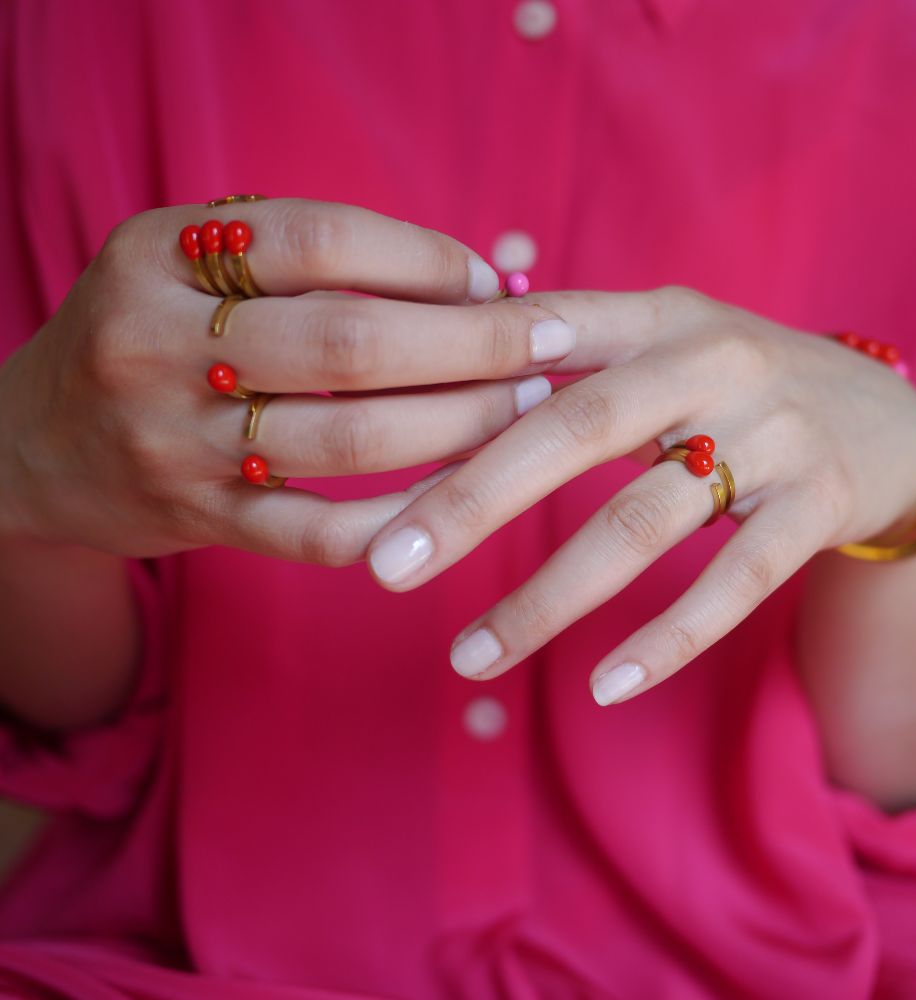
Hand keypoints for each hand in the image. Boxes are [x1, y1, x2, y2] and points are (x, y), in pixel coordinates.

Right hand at [0, 199, 575, 563]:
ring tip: (526, 413)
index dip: (429, 260)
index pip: (324, 241)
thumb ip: (305, 257)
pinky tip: (464, 495)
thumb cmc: (149, 334)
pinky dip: (403, 517)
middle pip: (350, 344)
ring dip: (459, 427)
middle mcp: (158, 345)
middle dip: (473, 346)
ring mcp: (176, 443)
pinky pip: (319, 532)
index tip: (498, 284)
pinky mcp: (200, 521)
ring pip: (348, 442)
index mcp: (162, 255)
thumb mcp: (189, 263)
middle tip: (547, 349)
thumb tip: (475, 276)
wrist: (36, 443)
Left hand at [364, 287, 915, 701]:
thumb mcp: (660, 344)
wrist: (887, 414)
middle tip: (386, 567)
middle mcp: (709, 362)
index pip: (535, 342)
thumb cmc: (735, 386)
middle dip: (471, 502)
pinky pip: (736, 581)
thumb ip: (563, 358)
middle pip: (572, 430)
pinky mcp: (820, 502)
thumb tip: (433, 391)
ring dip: (548, 597)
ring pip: (640, 522)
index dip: (449, 391)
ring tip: (470, 656)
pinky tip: (605, 687)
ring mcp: (771, 432)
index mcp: (652, 318)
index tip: (364, 452)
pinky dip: (668, 638)